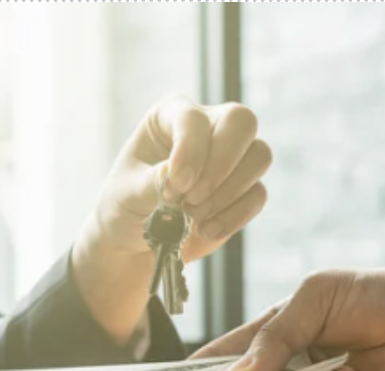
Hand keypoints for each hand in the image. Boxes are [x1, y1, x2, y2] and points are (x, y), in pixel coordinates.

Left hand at [72, 96, 271, 342]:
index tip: (175, 186)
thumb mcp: (127, 194)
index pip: (194, 118)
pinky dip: (234, 216)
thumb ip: (152, 182)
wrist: (135, 241)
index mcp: (171, 114)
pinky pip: (257, 194)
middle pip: (242, 122)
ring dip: (227, 193)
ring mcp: (231, 157)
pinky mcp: (243, 189)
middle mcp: (207, 126)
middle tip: (192, 199)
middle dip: (221, 165)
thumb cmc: (125, 206)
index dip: (191, 151)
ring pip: (259, 156)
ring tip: (193, 216)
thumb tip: (180, 174)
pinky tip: (205, 230)